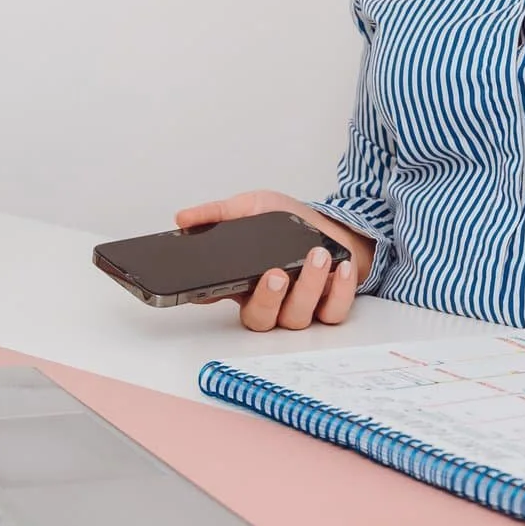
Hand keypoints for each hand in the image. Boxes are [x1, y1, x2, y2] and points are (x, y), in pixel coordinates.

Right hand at [171, 191, 374, 331]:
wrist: (333, 228)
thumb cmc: (292, 223)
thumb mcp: (253, 207)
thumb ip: (220, 212)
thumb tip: (183, 217)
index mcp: (245, 281)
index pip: (219, 297)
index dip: (211, 297)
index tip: (210, 289)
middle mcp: (270, 301)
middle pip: (260, 318)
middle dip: (268, 299)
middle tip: (276, 274)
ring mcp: (300, 307)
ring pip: (297, 316)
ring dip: (308, 286)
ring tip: (316, 257)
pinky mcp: (330, 307)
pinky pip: (333, 313)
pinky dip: (340, 292)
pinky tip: (341, 269)